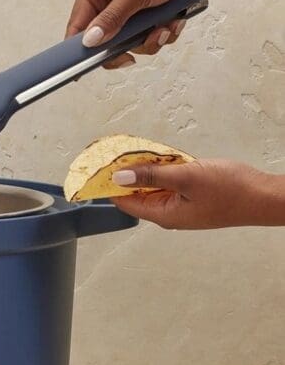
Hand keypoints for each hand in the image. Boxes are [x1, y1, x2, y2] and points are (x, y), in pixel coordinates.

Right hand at [66, 0, 200, 67]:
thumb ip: (111, 19)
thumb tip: (90, 40)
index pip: (78, 24)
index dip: (81, 48)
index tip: (87, 66)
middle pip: (104, 38)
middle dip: (129, 43)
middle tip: (147, 40)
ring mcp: (123, 5)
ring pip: (126, 40)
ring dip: (149, 39)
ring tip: (165, 26)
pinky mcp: (140, 12)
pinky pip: (142, 35)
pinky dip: (158, 33)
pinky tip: (171, 21)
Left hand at [110, 159, 284, 228]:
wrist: (263, 196)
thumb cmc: (230, 190)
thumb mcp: (186, 177)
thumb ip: (151, 176)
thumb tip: (119, 177)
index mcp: (162, 214)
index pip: (125, 201)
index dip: (111, 184)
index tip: (100, 166)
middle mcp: (168, 212)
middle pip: (137, 192)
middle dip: (127, 173)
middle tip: (118, 151)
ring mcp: (180, 205)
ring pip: (153, 185)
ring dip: (147, 169)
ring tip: (137, 150)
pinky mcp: (190, 196)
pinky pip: (169, 182)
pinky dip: (164, 169)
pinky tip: (164, 157)